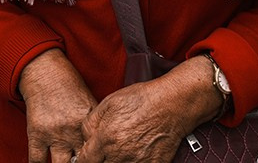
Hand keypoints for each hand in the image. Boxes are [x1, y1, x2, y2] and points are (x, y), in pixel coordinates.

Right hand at [20, 50, 97, 162]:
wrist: (46, 73)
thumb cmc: (69, 86)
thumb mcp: (90, 102)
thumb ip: (96, 123)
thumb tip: (106, 140)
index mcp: (90, 121)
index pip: (100, 149)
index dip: (101, 157)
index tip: (101, 158)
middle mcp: (74, 129)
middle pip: (84, 161)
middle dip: (86, 162)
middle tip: (85, 161)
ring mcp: (55, 133)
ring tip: (67, 162)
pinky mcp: (37, 135)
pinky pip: (37, 161)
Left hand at [76, 58, 220, 162]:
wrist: (172, 104)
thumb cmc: (143, 100)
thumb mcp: (110, 102)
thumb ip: (90, 122)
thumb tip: (84, 139)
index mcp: (106, 139)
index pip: (84, 161)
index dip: (84, 157)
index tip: (89, 154)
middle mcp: (119, 155)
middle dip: (100, 160)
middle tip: (106, 151)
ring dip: (116, 161)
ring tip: (122, 150)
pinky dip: (133, 162)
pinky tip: (135, 153)